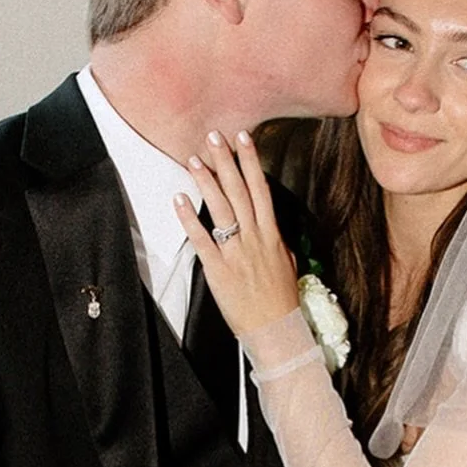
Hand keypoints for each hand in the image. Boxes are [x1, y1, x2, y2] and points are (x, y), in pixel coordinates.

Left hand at [175, 129, 300, 340]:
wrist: (276, 329)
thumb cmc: (281, 300)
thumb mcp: (287, 264)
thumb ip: (277, 243)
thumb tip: (271, 230)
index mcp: (272, 234)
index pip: (261, 189)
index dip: (251, 161)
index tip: (244, 139)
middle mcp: (255, 238)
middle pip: (239, 191)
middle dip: (226, 161)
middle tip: (214, 137)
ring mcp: (237, 252)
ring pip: (221, 209)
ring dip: (207, 181)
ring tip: (194, 160)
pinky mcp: (219, 269)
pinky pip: (202, 238)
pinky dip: (190, 218)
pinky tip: (179, 200)